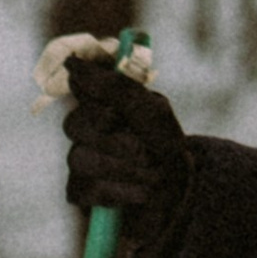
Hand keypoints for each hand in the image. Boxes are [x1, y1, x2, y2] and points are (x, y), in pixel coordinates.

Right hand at [62, 55, 191, 242]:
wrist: (185, 195)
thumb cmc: (166, 148)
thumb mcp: (151, 112)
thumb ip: (114, 89)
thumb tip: (71, 62)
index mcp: (103, 101)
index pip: (79, 85)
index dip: (99, 98)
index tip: (122, 114)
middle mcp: (86, 128)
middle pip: (74, 124)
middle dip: (117, 141)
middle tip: (147, 152)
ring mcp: (79, 160)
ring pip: (80, 159)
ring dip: (126, 169)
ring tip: (152, 175)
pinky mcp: (80, 192)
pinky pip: (85, 189)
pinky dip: (120, 192)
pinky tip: (141, 193)